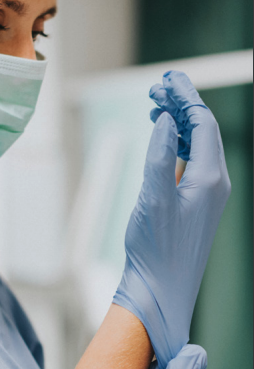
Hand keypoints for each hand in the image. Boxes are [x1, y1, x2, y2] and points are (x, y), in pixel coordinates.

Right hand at [113, 70, 230, 368]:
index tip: (168, 78)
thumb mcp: (153, 197)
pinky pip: (192, 162)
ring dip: (179, 122)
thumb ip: (160, 154)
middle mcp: (215, 183)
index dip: (186, 97)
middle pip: (203, 130)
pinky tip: (163, 140)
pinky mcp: (196, 205)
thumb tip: (168, 120)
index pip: (203, 123)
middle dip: (183, 104)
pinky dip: (177, 143)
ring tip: (156, 106)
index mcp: (210, 178)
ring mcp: (208, 195)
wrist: (161, 290)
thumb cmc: (156, 248)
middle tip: (159, 86)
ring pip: (198, 145)